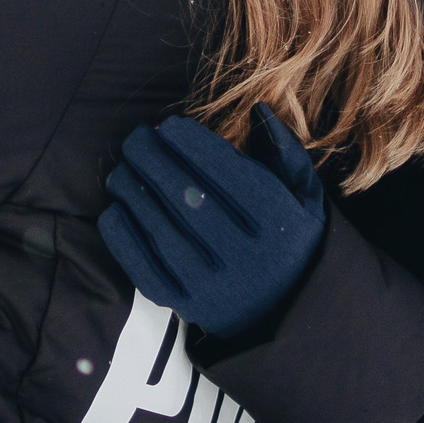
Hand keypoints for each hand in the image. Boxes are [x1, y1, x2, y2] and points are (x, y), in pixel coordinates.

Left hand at [98, 112, 326, 338]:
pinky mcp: (183, 304)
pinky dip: (122, 234)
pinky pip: (141, 265)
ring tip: (123, 169)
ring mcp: (210, 282)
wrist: (288, 314)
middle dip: (152, 157)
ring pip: (158, 226)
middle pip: (184, 193)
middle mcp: (242, 252)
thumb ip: (285, 151)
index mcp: (273, 219)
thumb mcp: (306, 196)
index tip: (170, 125)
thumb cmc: (291, 240)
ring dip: (131, 190)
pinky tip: (117, 208)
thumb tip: (257, 108)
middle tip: (137, 138)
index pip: (222, 169)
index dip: (188, 141)